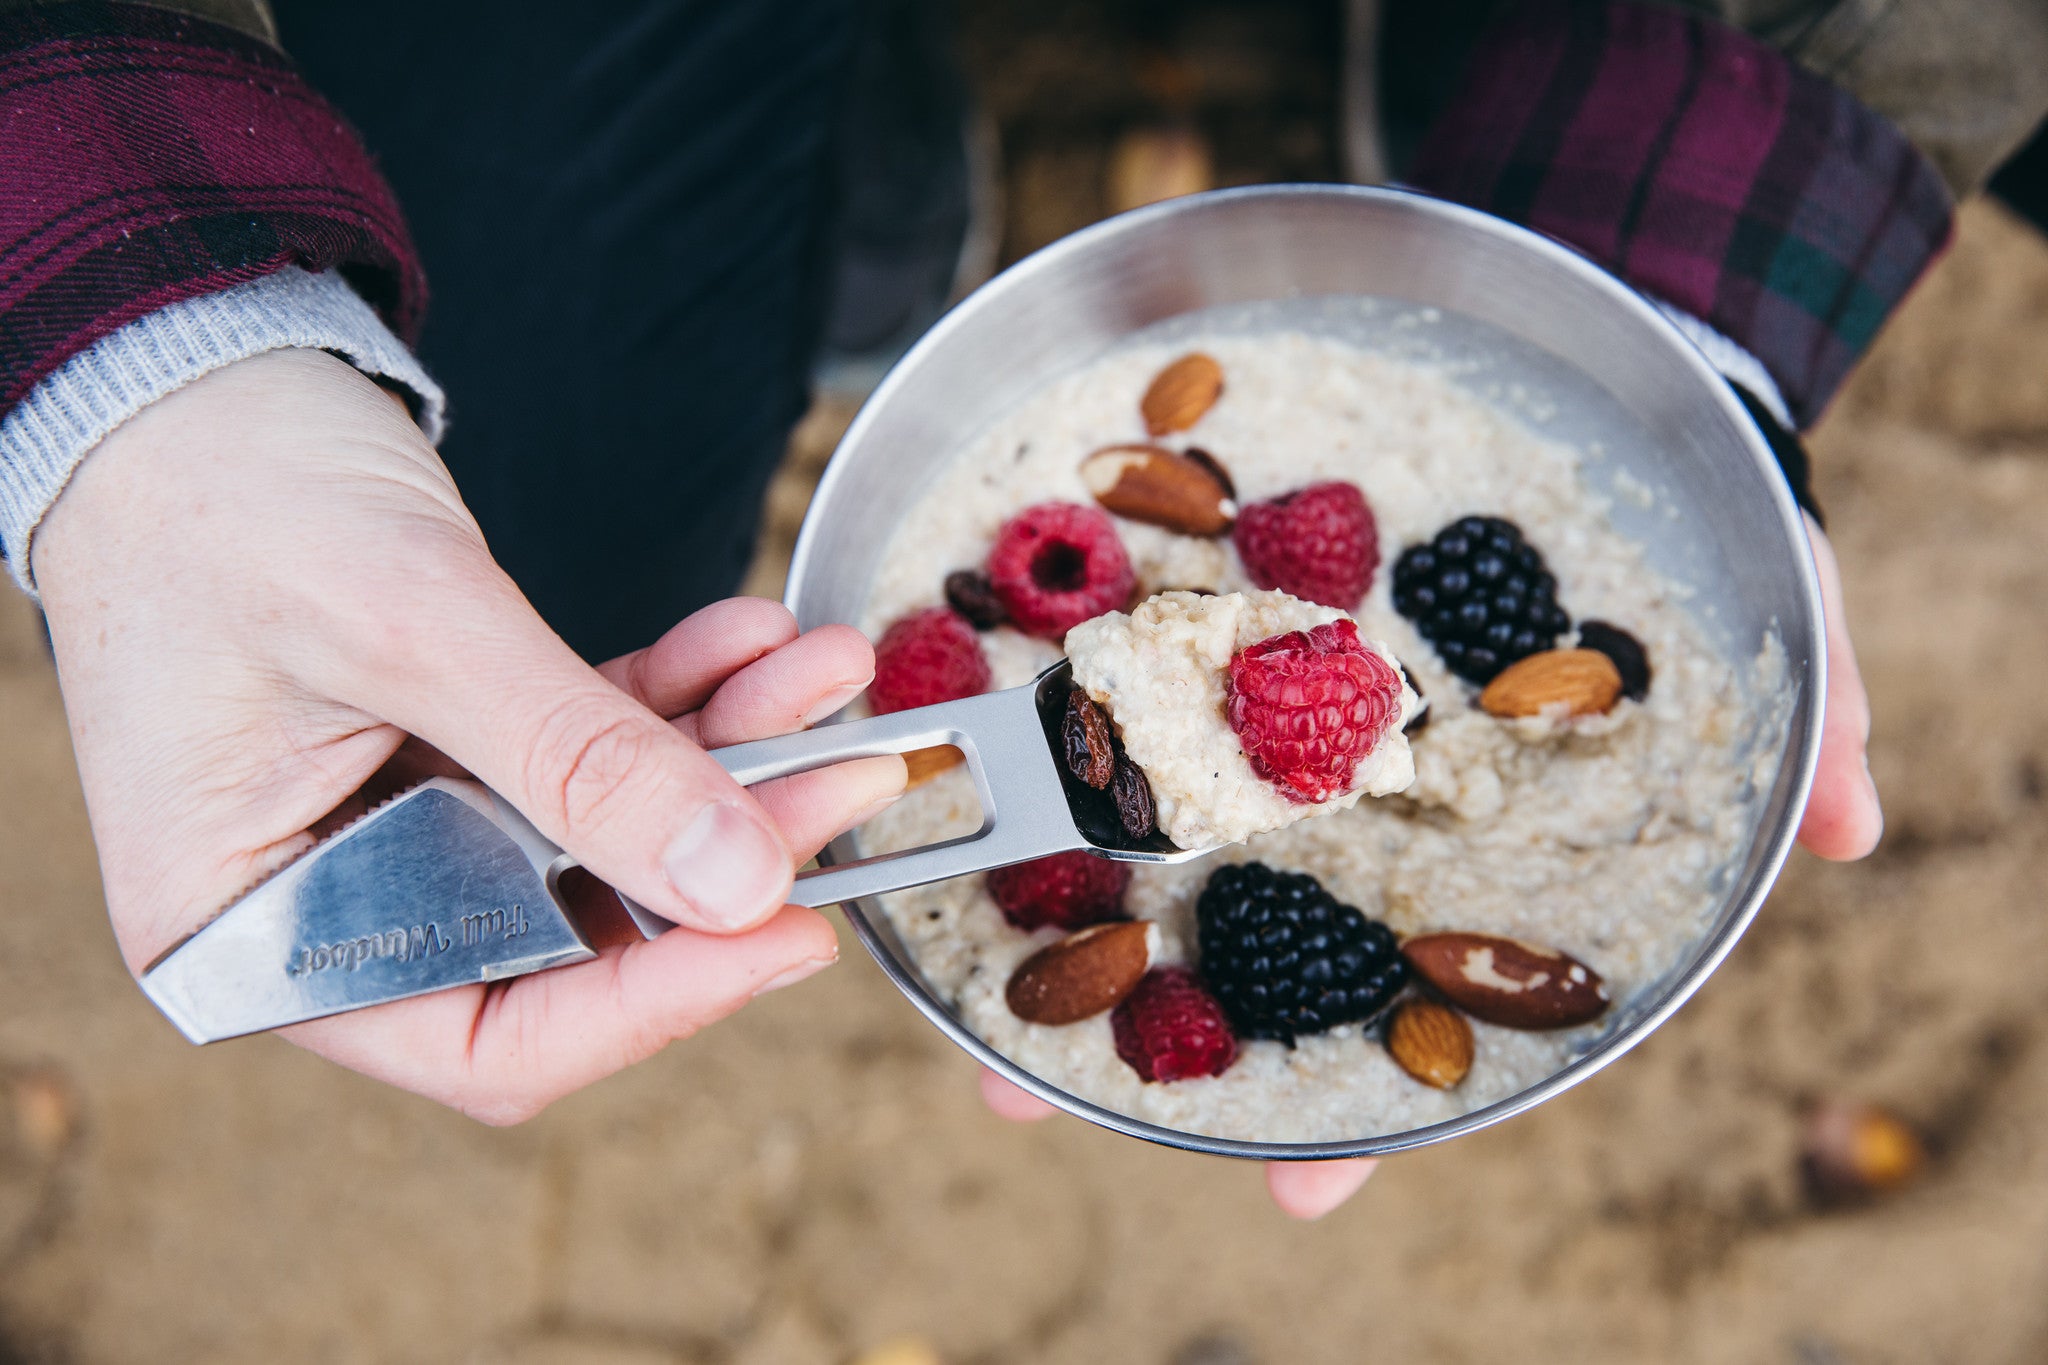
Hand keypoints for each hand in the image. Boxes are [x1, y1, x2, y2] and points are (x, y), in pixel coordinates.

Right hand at [33, 349, 904, 1122]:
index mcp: (256, 934)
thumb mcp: (410, 631)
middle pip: (574, 939)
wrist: (178, 371)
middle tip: (845, 776)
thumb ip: (579, 762)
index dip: (651, 1006)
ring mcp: (402, 827)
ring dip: (725, 758)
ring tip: (823, 673)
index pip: (485, 1038)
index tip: (788, 932)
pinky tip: (750, 641)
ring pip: (607, 841)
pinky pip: (591, 752)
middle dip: (723, 854)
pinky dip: (673, 698)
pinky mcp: (455, 750)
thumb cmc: (218, 493)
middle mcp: (334, 905)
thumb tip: (741, 877)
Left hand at [977, 516, 1884, 1214]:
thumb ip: (1803, 720)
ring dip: (1046, 888)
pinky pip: (1126, 650)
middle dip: (1129, 1012)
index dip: (1361, 1099)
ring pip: (1148, 808)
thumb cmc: (1694, 510)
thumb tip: (1852, 829)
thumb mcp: (1778, 608)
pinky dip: (1052, 703)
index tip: (1300, 1191)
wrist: (1611, 367)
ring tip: (946, 973)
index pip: (1408, 992)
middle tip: (1027, 1093)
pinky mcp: (1225, 581)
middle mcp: (1352, 776)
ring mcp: (1278, 686)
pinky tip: (968, 754)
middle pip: (1226, 924)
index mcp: (1467, 831)